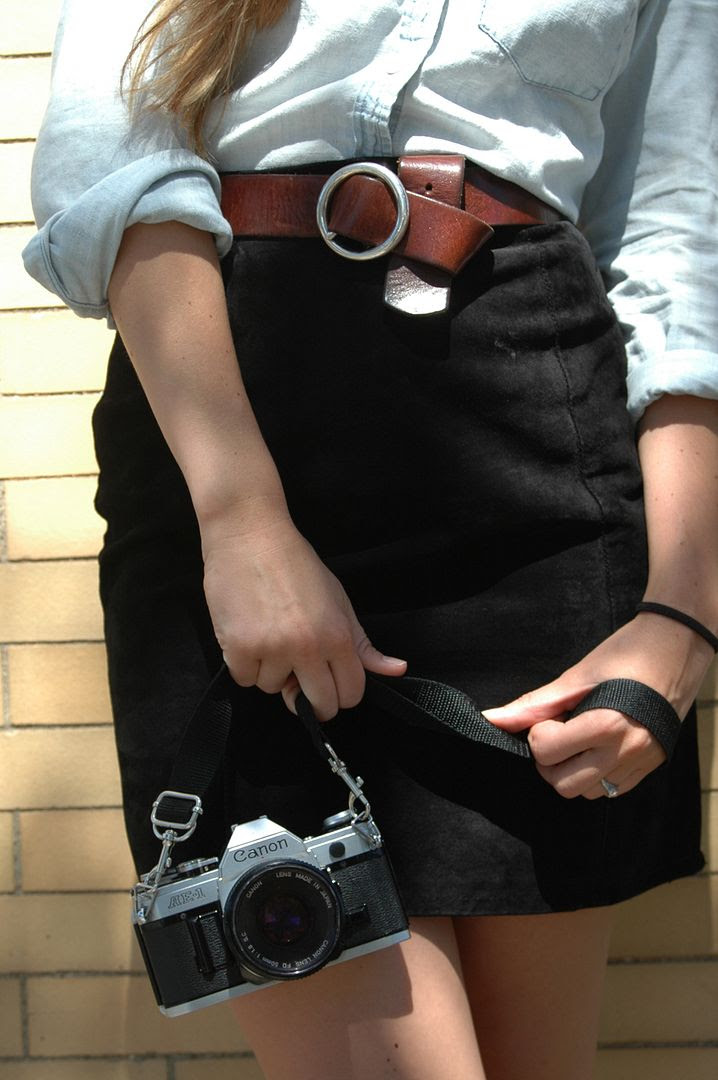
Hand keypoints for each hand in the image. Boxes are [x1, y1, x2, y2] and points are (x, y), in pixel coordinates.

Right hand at [201, 512, 405, 719]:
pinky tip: (248, 634)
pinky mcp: (238, 647)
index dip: (340, 694)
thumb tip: (396, 669)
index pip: (351, 694)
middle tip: (299, 676)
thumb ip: (363, 644)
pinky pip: (244, 679)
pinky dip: (244, 663)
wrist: (250, 535)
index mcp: (337, 636)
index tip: (329, 685)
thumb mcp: (339, 601)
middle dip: (311, 699)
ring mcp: (271, 649)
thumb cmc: (295, 564)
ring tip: (268, 635)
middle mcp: (307, 647)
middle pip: (319, 705)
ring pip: (274, 689)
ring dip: (271, 671)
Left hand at [482, 612, 712, 798]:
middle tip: (558, 730)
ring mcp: (641, 763)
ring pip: (588, 792)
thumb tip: (491, 718)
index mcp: (605, 725)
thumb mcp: (577, 676)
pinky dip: (596, 775)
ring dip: (572, 771)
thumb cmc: (627, 655)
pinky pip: (613, 790)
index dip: (538, 733)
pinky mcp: (651, 767)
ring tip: (579, 738)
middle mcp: (625, 752)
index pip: (547, 753)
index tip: (549, 717)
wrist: (677, 648)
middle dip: (550, 760)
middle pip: (563, 784)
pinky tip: (597, 746)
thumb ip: (535, 703)